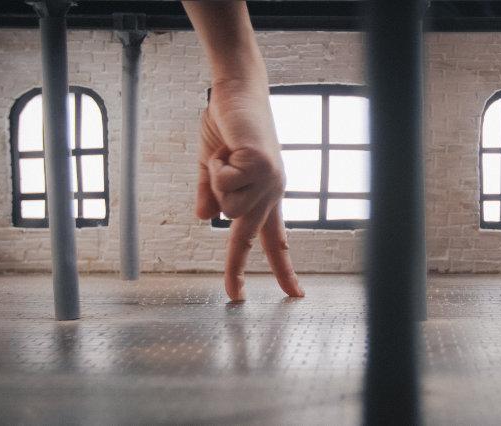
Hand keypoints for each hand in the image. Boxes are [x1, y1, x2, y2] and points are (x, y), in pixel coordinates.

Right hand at [196, 79, 303, 300]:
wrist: (235, 93)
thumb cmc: (226, 128)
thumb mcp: (211, 168)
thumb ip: (209, 193)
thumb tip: (206, 219)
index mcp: (265, 196)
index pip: (274, 242)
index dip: (283, 270)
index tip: (295, 296)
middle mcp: (272, 192)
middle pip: (244, 236)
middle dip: (235, 265)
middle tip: (232, 289)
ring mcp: (271, 180)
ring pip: (229, 209)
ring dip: (216, 180)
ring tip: (224, 155)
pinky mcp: (263, 166)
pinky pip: (225, 183)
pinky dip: (217, 164)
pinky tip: (228, 146)